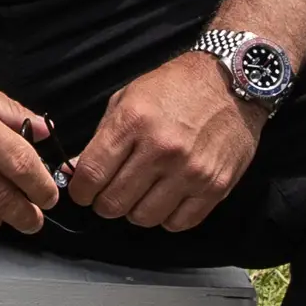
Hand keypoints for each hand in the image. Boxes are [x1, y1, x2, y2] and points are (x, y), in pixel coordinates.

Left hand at [62, 51, 261, 232]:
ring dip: (135, 211)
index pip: (91, 174)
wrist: (230, 82)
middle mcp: (161, 149)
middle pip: (114, 202)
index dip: (80, 190)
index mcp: (133, 122)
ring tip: (140, 194)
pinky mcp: (215, 187)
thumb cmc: (174, 87)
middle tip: (110, 193)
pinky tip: (166, 198)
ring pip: (144, 218)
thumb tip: (75, 172)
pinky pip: (178, 223)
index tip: (83, 191)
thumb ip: (101, 137)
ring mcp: (190, 171)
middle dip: (104, 203)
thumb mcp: (127, 98)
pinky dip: (166, 217)